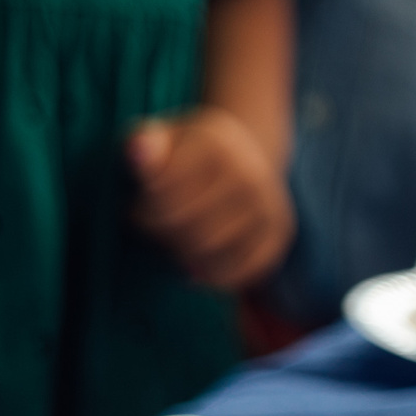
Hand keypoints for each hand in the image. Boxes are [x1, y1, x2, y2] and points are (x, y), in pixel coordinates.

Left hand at [125, 108, 294, 290]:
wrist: (246, 151)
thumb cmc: (190, 151)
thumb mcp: (164, 138)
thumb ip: (144, 144)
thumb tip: (138, 151)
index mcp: (217, 148)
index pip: (165, 197)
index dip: (141, 210)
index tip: (135, 208)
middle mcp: (250, 175)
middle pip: (188, 227)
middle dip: (159, 234)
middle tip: (151, 228)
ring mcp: (269, 205)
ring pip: (211, 251)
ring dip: (181, 256)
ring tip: (171, 243)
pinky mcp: (280, 231)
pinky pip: (244, 269)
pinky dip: (215, 277)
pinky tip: (195, 270)